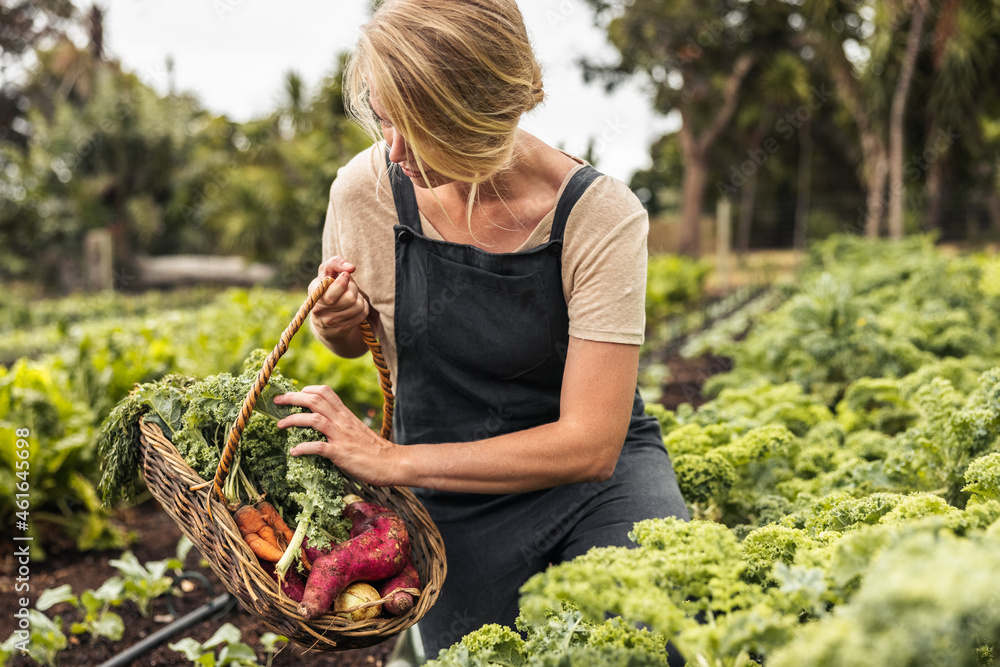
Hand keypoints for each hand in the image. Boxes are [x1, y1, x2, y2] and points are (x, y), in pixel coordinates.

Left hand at [274, 386, 401, 487]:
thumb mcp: (358, 430)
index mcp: (346, 415)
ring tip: (279, 425)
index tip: (294, 395)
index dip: (306, 390)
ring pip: (313, 419)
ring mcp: (341, 437)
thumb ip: (342, 425)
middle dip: (292, 398)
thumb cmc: (375, 450)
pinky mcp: (341, 453)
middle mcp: (342, 421)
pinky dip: (303, 448)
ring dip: (293, 420)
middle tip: (277, 401)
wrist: (393, 462)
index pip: (325, 392)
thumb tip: (325, 427)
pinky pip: (318, 447)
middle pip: (315, 400)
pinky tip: (294, 451)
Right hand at [310, 256, 368, 339]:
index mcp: (314, 292)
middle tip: (350, 286)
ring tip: (352, 297)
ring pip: (358, 305)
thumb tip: (350, 268)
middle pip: (350, 297)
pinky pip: (362, 314)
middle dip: (354, 288)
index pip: (332, 290)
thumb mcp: (326, 273)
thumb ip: (335, 263)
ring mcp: (330, 321)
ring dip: (359, 298)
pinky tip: (355, 306)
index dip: (343, 282)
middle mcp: (319, 309)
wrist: (324, 317)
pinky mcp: (341, 329)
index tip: (346, 275)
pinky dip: (363, 307)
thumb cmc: (329, 288)